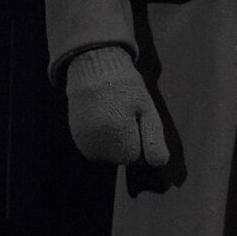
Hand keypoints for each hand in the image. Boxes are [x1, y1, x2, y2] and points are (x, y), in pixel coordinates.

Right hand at [65, 45, 170, 166]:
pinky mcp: (77, 140)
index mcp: (117, 133)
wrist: (93, 70)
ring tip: (113, 115)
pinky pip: (96, 151)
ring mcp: (84, 143)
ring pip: (109, 157)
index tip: (136, 117)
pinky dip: (102, 141)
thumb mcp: (147, 108)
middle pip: (122, 159)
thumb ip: (153, 138)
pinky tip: (103, 120)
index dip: (141, 139)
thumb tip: (159, 164)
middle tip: (125, 115)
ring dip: (115, 143)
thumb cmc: (126, 87)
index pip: (136, 157)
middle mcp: (96, 142)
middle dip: (128, 141)